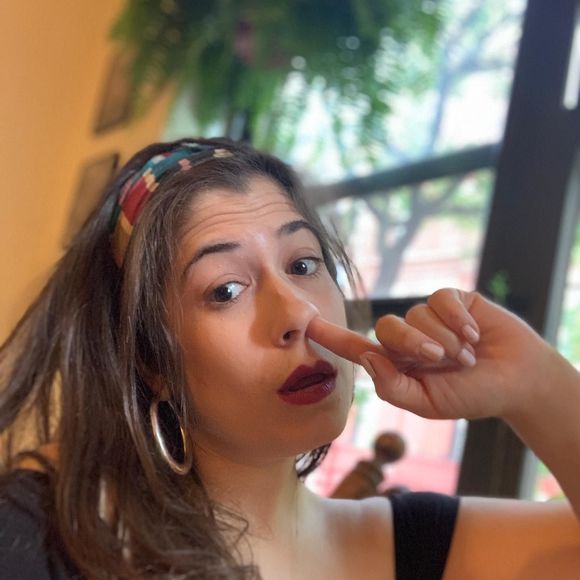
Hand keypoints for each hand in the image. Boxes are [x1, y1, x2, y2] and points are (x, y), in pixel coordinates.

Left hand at [307, 288, 556, 420]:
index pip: (357, 348)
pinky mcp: (450, 299)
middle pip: (388, 329)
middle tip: (446, 362)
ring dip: (446, 340)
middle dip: (418, 347)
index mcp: (396, 364)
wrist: (517, 380)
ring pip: (416, 315)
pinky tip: (476, 333)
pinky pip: (441, 300)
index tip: (305, 324)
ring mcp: (428, 317)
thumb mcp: (429, 403)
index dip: (330, 337)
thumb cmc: (473, 395)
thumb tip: (367, 357)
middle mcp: (407, 337)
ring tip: (469, 353)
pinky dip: (460, 320)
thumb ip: (394, 386)